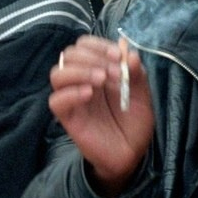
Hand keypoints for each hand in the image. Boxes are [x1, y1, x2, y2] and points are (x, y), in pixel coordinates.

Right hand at [49, 35, 154, 197]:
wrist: (132, 152)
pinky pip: (56, 101)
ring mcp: (72, 98)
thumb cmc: (133, 120)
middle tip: (114, 73)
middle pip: (69, 55)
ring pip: (57, 74)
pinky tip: (89, 94)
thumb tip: (129, 54)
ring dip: (80, 71)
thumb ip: (135, 72)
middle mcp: (81, 80)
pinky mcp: (67, 117)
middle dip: (93, 58)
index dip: (98, 45)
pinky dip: (71, 93)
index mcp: (96, 68)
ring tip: (101, 80)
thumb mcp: (141, 92)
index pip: (84, 45)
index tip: (118, 56)